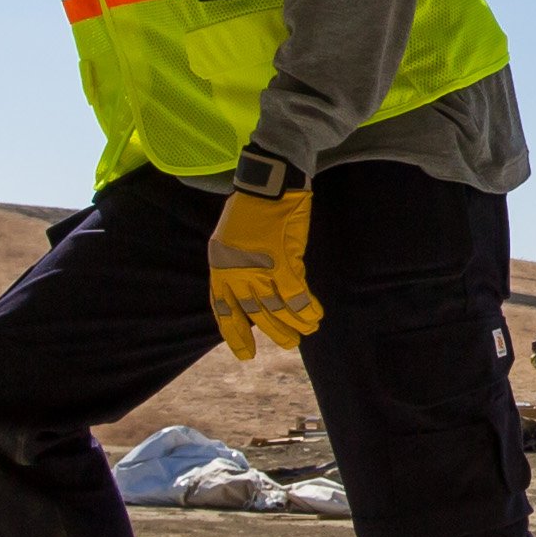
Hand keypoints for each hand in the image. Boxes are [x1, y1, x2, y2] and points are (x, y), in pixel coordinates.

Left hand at [207, 180, 322, 365]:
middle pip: (255, 313)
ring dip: (295, 323)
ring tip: (307, 331)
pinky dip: (307, 308)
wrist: (267, 182)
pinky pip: (296, 295)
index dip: (236, 335)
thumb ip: (238, 266)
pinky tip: (316, 314)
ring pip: (278, 308)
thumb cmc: (252, 206)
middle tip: (290, 343)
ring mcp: (257, 268)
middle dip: (275, 332)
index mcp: (219, 267)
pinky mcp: (281, 261)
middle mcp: (234, 272)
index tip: (246, 354)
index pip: (224, 310)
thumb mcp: (230, 239)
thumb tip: (253, 292)